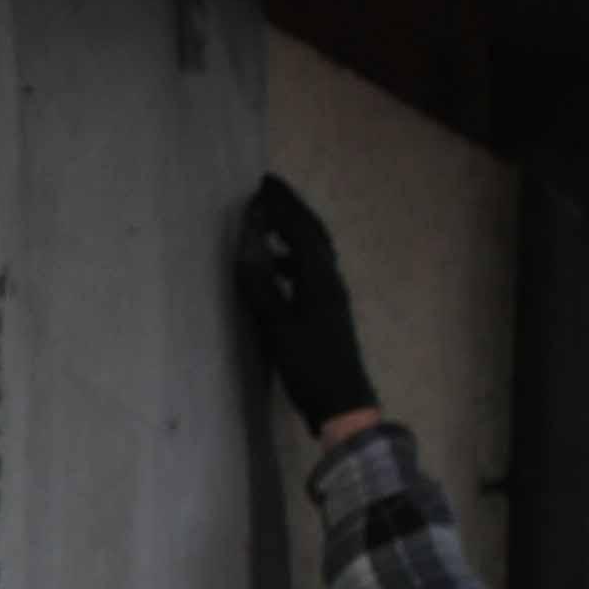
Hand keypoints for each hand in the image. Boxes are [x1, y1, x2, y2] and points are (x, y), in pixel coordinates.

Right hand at [234, 177, 377, 434]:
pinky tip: (277, 273)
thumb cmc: (311, 366)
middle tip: (268, 194)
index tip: (262, 185)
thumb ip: (262, 287)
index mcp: (320, 278)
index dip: (282, 205)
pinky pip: (309, 274)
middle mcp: (330, 280)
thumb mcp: (280, 328)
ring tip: (268, 228)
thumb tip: (245, 247)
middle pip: (313, 234)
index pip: (301, 229)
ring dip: (292, 235)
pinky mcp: (328, 313)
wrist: (344, 403)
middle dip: (291, 211)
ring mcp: (332, 297)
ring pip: (313, 254)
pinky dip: (292, 263)